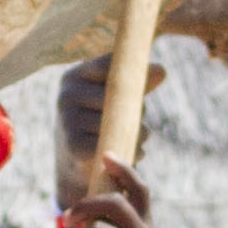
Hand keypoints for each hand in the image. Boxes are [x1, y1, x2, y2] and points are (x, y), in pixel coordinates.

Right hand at [51, 55, 155, 199]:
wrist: (74, 161)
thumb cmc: (99, 120)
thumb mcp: (115, 98)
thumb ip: (135, 83)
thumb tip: (160, 70)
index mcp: (73, 77)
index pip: (108, 66)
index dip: (132, 74)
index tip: (158, 73)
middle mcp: (66, 95)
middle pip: (116, 94)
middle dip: (137, 108)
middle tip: (144, 121)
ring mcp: (67, 120)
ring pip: (116, 121)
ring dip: (139, 132)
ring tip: (142, 138)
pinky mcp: (73, 145)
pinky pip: (112, 142)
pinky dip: (131, 149)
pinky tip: (137, 152)